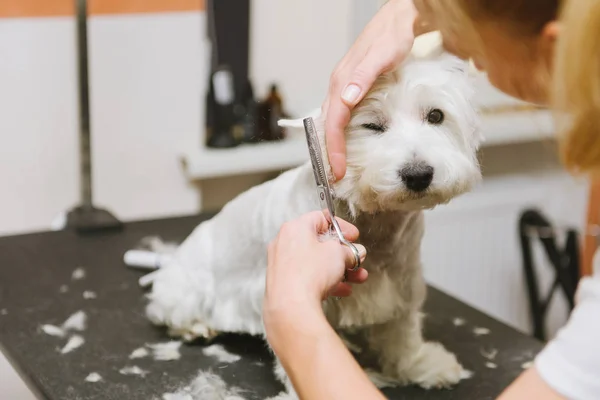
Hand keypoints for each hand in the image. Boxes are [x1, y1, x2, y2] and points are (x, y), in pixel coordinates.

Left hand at [264, 212, 367, 312]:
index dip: (342, 227)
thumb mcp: (338, 254)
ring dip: (339, 268)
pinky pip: (308, 276)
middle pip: (319, 243)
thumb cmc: (310, 273)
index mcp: (296, 227)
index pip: (321, 218)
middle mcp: (285, 242)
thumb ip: (349, 250)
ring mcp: (282, 263)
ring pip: (316, 261)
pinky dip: (325, 280)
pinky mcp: (283, 281)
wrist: (291, 306)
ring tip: (357, 278)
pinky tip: (342, 289)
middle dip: (343, 253)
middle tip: (356, 259)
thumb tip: (355, 253)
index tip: (354, 237)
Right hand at [323, 0, 419, 180]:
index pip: (333, 123)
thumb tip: (346, 99)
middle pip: (327, 125)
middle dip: (329, 152)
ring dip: (333, 144)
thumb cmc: (393, 34)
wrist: (400, 17)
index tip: (337, 170)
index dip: (334, 149)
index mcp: (342, 82)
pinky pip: (340, 115)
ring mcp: (345, 86)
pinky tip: (347, 142)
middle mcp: (339, 85)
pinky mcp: (353, 87)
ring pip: (332, 121)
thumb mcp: (382, 54)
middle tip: (334, 176)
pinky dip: (340, 132)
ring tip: (338, 165)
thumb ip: (363, 76)